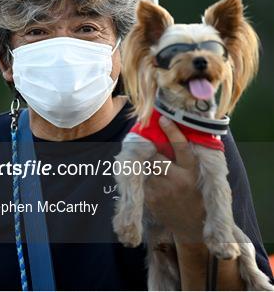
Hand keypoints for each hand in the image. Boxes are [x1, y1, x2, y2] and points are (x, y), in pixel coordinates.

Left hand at [144, 116, 204, 242]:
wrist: (193, 225)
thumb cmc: (197, 193)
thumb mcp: (199, 175)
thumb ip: (189, 157)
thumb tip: (181, 130)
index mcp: (192, 170)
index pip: (181, 147)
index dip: (172, 132)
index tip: (163, 119)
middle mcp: (177, 179)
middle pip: (157, 155)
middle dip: (155, 152)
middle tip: (157, 151)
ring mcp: (162, 190)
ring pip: (148, 166)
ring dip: (150, 165)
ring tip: (158, 171)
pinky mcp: (151, 198)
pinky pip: (143, 179)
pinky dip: (147, 177)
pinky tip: (156, 183)